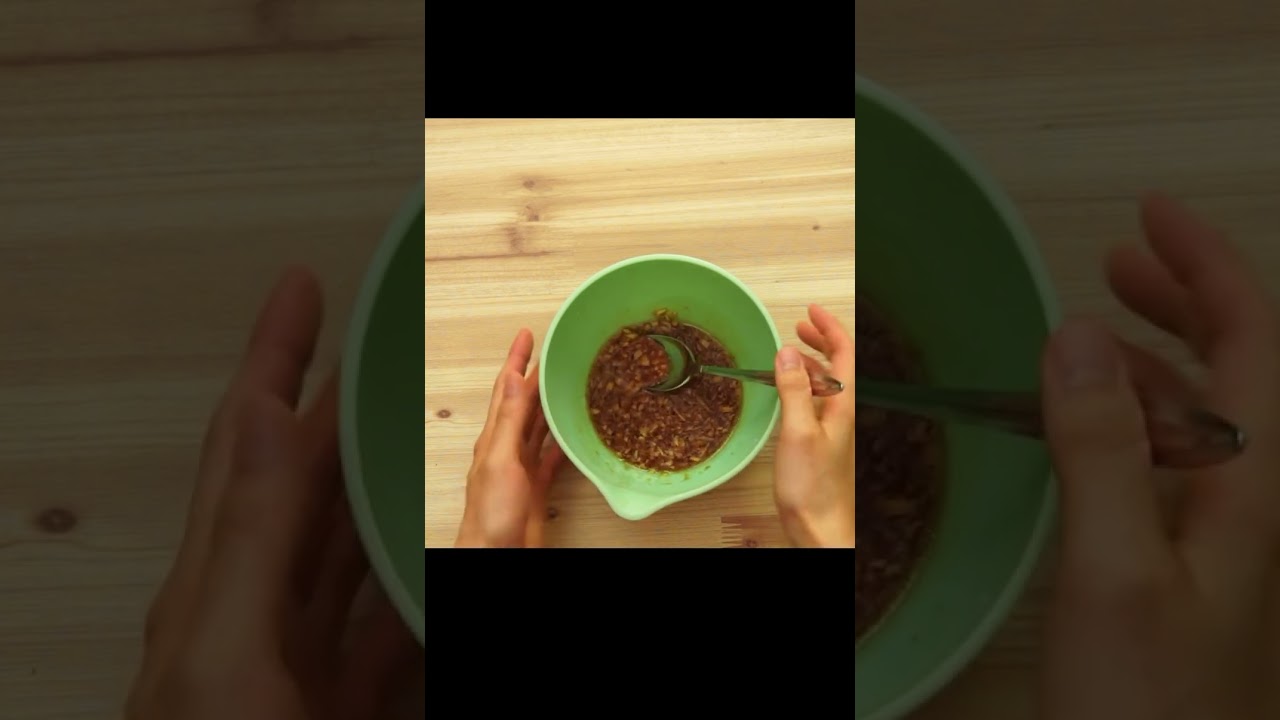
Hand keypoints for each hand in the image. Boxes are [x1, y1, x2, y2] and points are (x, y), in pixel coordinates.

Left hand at [125, 269, 419, 719]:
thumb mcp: (223, 658)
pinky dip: (420, 575)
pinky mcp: (351, 706)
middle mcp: (259, 612)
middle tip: (370, 341)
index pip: (248, 440)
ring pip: (351, 545)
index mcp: (217, 586)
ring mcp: (308, 664)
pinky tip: (441, 554)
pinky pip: (394, 621)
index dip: (271, 356)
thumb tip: (275, 419)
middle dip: (332, 403)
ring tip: (410, 427)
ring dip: (380, 481)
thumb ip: (250, 540)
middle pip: (301, 481)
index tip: (303, 284)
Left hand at [454, 329, 564, 547]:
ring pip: (537, 426)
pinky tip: (571, 434)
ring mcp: (522, 468)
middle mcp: (507, 448)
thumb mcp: (500, 460)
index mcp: (495, 437)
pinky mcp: (536, 488)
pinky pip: (551, 457)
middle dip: (534, 375)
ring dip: (548, 404)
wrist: (497, 553)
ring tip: (563, 383)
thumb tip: (515, 380)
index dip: (516, 359)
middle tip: (550, 352)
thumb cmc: (492, 514)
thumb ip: (509, 420)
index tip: (527, 335)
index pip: (507, 388)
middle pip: (523, 403)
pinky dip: (561, 441)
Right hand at [772, 304, 855, 547]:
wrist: (820, 527)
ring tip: (790, 352)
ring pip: (826, 383)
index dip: (829, 328)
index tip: (811, 311)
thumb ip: (793, 390)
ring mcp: (833, 427)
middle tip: (801, 324)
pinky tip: (789, 390)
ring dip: (809, 362)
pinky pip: (816, 401)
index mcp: (843, 405)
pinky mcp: (821, 440)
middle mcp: (842, 413)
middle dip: (820, 341)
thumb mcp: (797, 432)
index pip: (843, 354)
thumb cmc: (812, 487)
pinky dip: (803, 385)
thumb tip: (786, 354)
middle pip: (838, 365)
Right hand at [1039, 194, 1279, 718]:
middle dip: (1188, 300)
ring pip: (1208, 417)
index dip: (1209, 268)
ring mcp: (1227, 538)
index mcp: (1255, 489)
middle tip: (1120, 256)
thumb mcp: (1116, 569)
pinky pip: (1176, 464)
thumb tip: (1076, 332)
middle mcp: (1254, 503)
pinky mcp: (1193, 567)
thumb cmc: (1143, 699)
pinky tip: (1094, 424)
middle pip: (1243, 371)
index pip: (1253, 345)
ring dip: (1159, 355)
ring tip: (1095, 323)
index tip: (1148, 216)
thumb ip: (1103, 449)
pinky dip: (1137, 418)